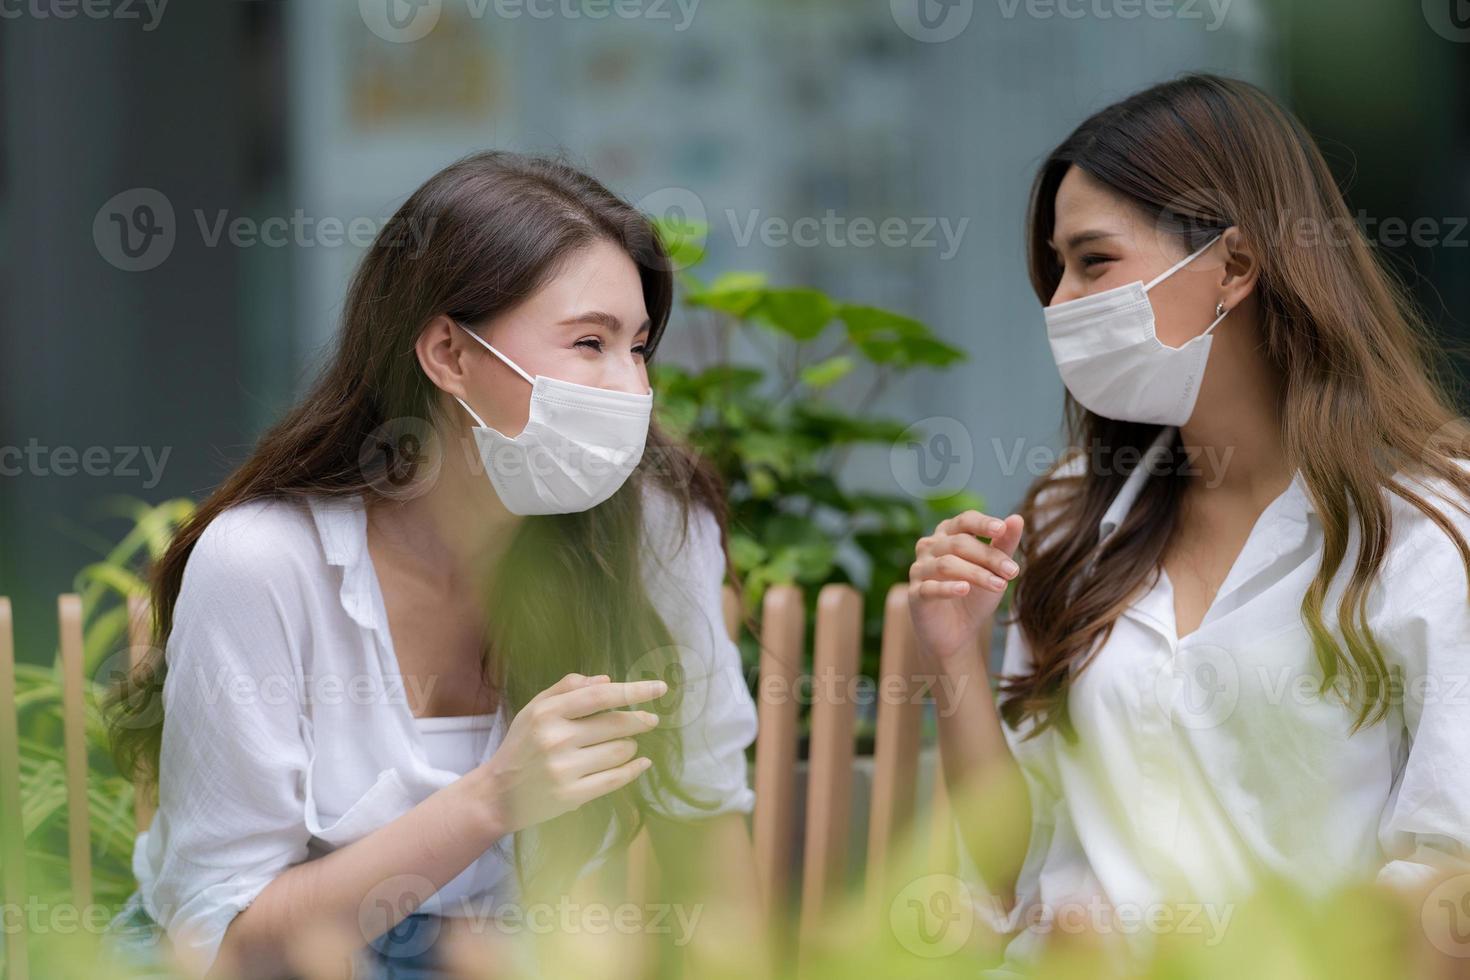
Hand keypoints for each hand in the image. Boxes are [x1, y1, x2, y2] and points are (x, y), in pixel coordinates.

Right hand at [475, 673, 665, 835]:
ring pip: (620, 751)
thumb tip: (607, 680)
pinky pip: (615, 779)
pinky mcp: (571, 795)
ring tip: (625, 745)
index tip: (660, 688)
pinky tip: (641, 763)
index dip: (634, 690)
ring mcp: (564, 769)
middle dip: (640, 720)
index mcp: (547, 712)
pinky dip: (634, 770)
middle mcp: (556, 739)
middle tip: (651, 720)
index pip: (601, 696)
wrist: (497, 794)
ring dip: (630, 746)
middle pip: (616, 724)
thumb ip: (568, 688)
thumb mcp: (534, 709)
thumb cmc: (521, 745)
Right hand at [908, 510, 1023, 660]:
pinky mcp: (915, 594)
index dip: (982, 523)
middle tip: (1013, 571)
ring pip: (947, 564)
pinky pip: (930, 587)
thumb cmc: (975, 594)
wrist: (958, 631)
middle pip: (959, 543)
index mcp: (948, 534)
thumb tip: (1017, 519)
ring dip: (976, 574)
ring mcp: (919, 570)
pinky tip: (965, 589)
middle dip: (989, 556)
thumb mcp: (994, 570)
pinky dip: (948, 588)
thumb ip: (1004, 545)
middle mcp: (929, 547)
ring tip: (1000, 585)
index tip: (1001, 529)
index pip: (964, 521)